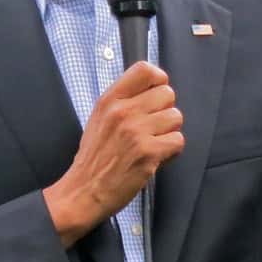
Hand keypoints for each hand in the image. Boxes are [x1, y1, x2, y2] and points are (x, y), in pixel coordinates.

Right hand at [43, 61, 183, 246]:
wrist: (83, 191)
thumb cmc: (94, 156)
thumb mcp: (99, 118)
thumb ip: (123, 101)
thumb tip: (151, 89)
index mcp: (110, 100)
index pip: (144, 70)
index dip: (158, 80)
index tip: (156, 95)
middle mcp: (123, 111)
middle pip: (167, 93)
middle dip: (165, 110)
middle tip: (153, 127)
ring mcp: (136, 132)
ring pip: (176, 117)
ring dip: (169, 132)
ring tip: (153, 143)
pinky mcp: (148, 153)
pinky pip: (178, 141)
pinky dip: (171, 151)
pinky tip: (156, 157)